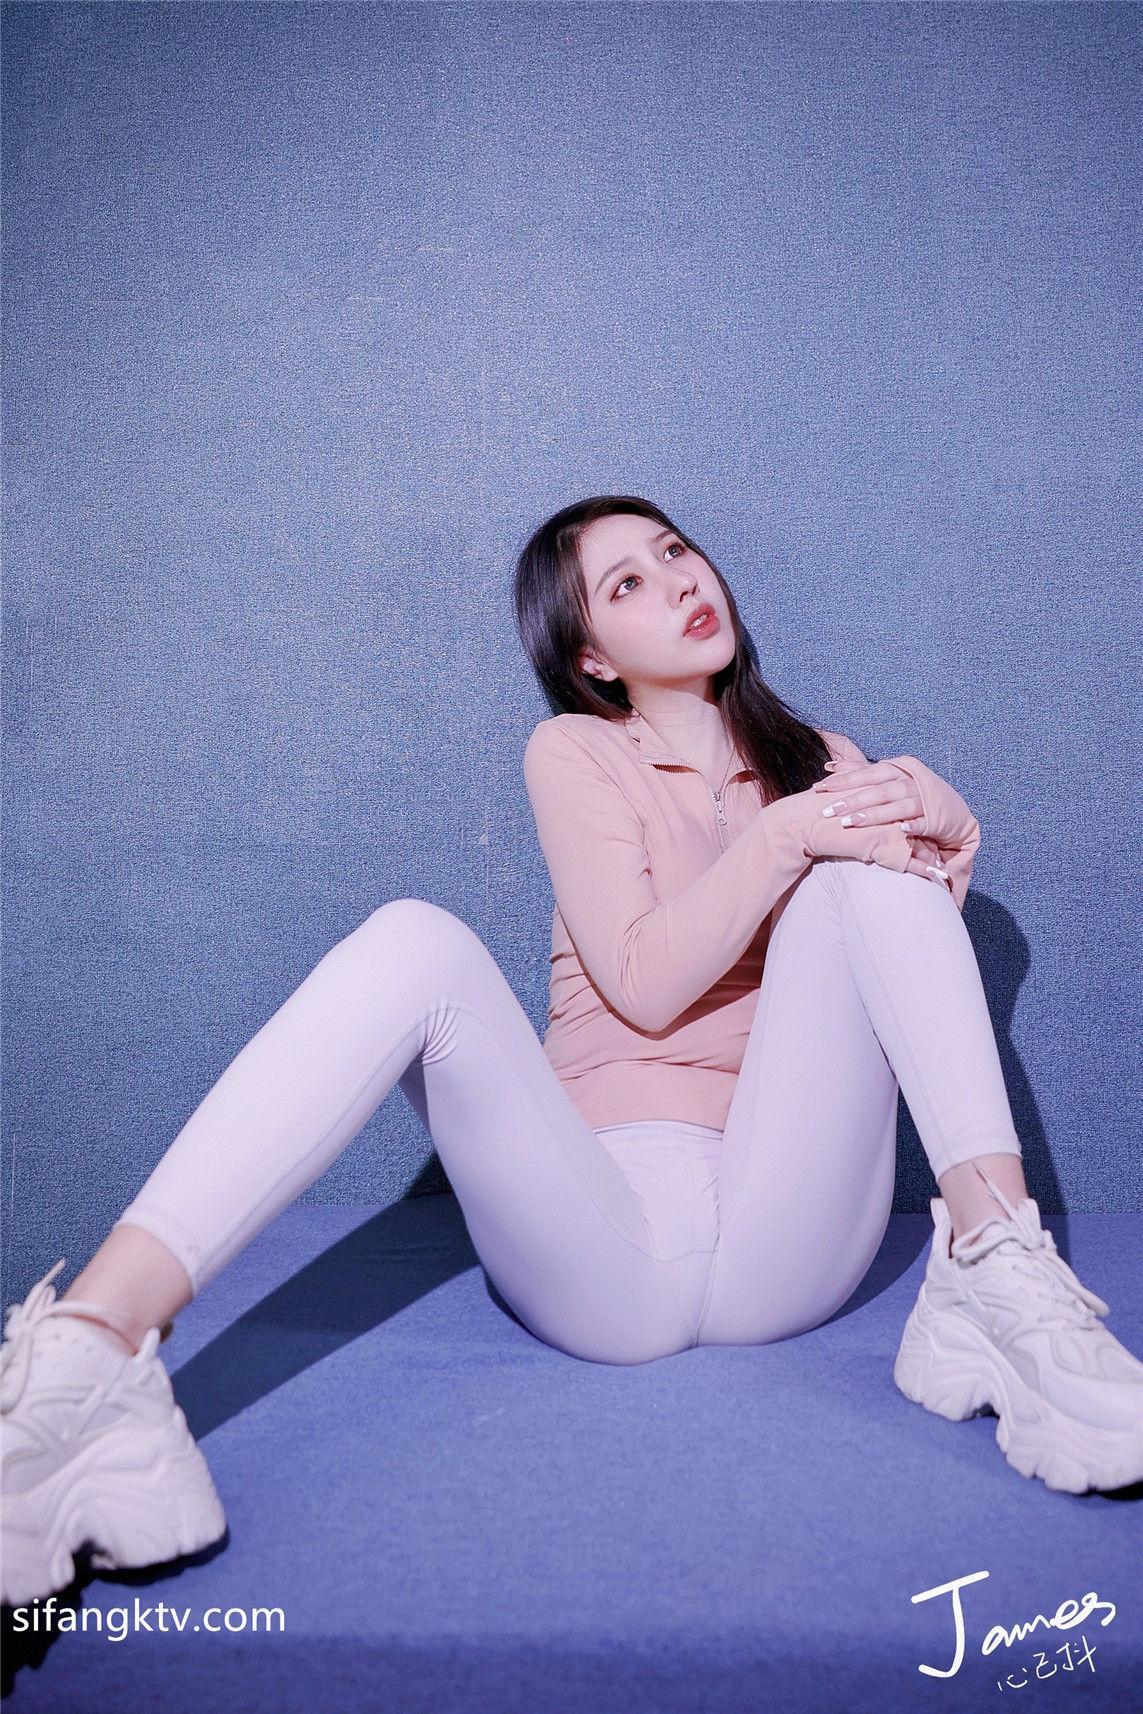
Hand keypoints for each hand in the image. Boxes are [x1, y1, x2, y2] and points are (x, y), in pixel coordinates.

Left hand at [812, 758, 952, 885]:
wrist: (951, 812)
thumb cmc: (912, 793)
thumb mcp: (888, 779)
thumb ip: (859, 772)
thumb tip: (829, 766)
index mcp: (897, 770)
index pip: (868, 772)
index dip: (844, 779)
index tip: (820, 788)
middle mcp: (910, 782)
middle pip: (879, 789)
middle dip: (853, 800)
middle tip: (829, 811)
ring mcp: (924, 800)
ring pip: (898, 805)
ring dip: (875, 815)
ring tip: (851, 823)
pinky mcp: (936, 819)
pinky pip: (924, 822)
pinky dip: (913, 825)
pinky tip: (900, 830)